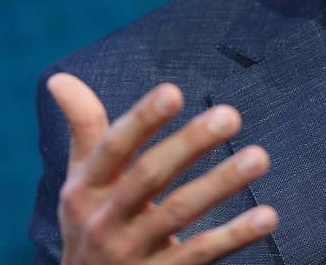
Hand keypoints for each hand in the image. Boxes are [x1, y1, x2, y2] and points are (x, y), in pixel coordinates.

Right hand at [47, 74, 277, 263]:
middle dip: (189, 144)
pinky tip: (267, 216)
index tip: (173, 91)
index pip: (113, 148)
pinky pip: (201, 255)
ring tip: (260, 157)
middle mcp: (104, 221)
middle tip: (230, 115)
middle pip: (148, 176)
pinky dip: (236, 236)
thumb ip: (83, 129)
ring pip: (179, 213)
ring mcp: (132, 253)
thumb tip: (59, 78)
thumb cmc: (92, 223)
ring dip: (221, 184)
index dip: (141, 120)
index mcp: (85, 189)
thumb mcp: (81, 182)